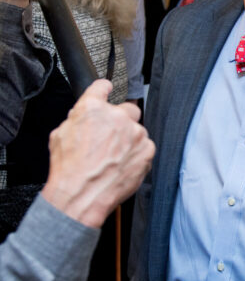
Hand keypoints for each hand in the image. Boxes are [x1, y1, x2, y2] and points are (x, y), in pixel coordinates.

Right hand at [41, 79, 155, 227]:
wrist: (83, 194)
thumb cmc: (69, 169)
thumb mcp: (60, 135)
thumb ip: (78, 119)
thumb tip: (85, 116)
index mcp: (93, 108)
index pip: (102, 87)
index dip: (104, 89)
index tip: (107, 89)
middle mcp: (117, 116)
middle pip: (128, 109)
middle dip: (122, 119)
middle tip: (112, 137)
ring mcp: (135, 133)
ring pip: (137, 131)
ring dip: (129, 140)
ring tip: (113, 159)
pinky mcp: (147, 149)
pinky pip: (144, 148)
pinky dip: (136, 155)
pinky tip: (121, 165)